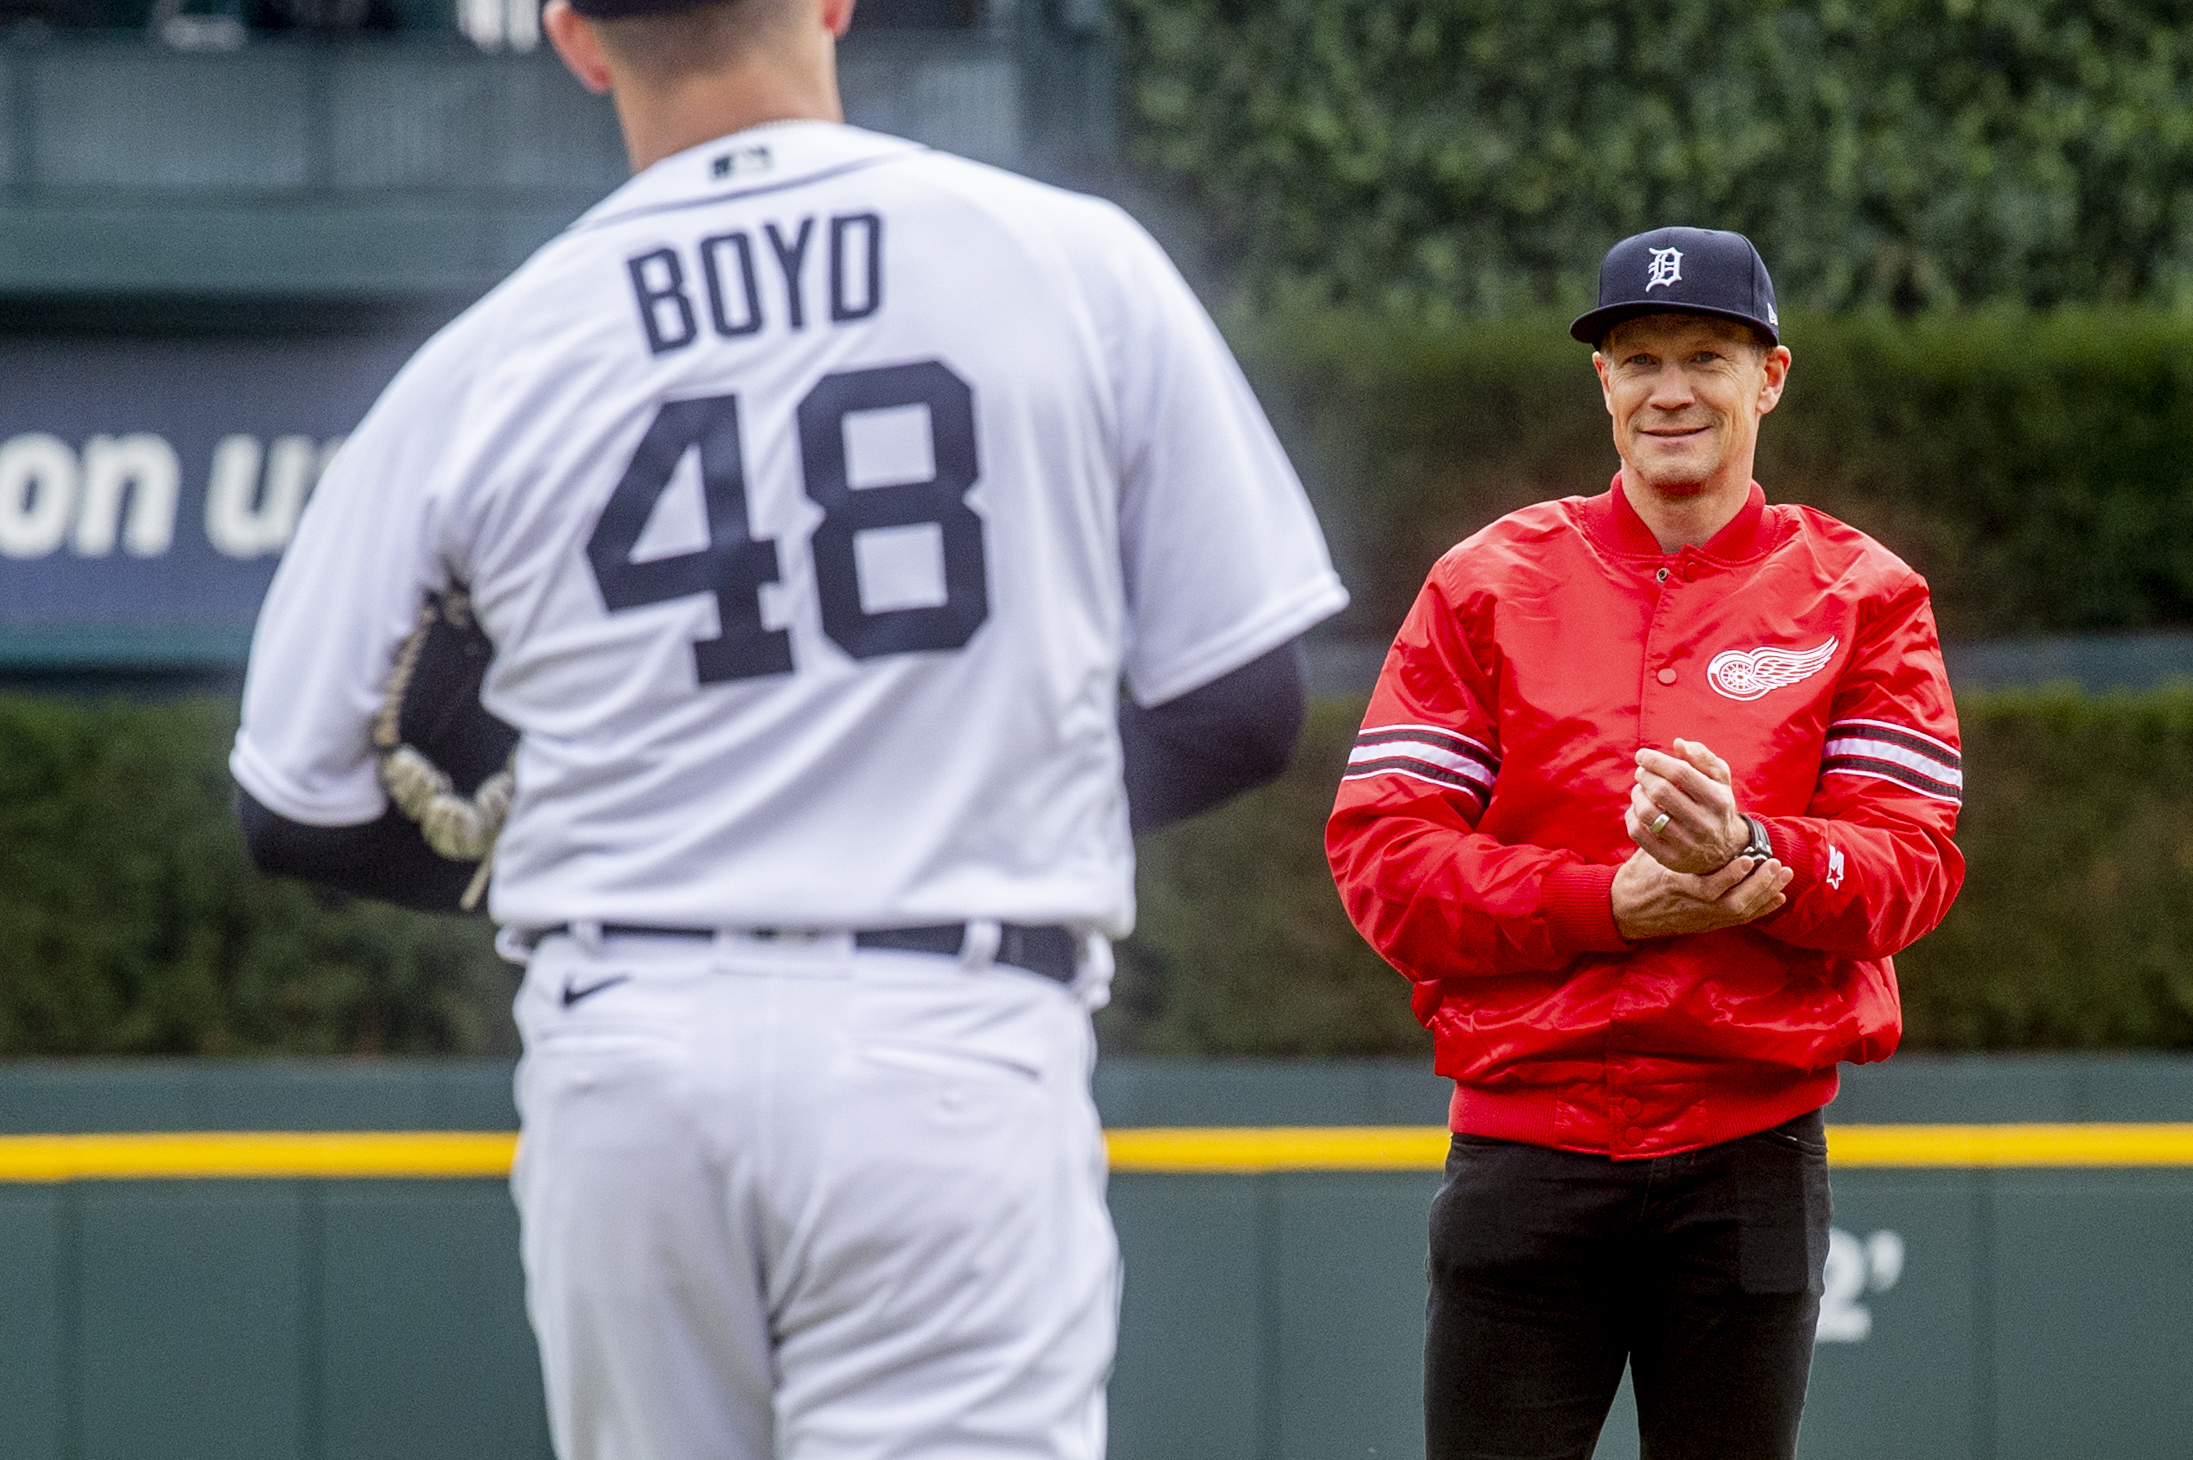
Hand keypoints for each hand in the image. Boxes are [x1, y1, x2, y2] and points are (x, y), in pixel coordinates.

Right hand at [1610, 846, 1791, 940]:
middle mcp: (1693, 906)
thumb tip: (1670, 797)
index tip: (1747, 861)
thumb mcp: (1647, 854)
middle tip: (1775, 864)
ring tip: (1783, 873)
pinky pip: (1740, 919)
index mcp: (1676, 887)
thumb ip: (1663, 833)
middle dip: (1757, 886)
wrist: (1627, 909)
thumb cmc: (1639, 876)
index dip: (1729, 877)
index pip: (1706, 887)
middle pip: (1732, 904)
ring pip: (1740, 911)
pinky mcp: (1709, 923)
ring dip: (1764, 892)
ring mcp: (1703, 917)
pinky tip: (1779, 896)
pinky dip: (1761, 908)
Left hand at [1626, 738, 1748, 874]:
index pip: (1679, 773)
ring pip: (1647, 813)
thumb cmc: (1716, 805)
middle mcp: (1704, 823)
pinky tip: (1638, 809)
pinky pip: (1638, 833)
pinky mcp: (1671, 859)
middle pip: (1660, 791)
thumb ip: (1702, 758)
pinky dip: (1632, 816)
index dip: (1655, 760)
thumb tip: (1679, 743)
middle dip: (1644, 776)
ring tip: (1640, 789)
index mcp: (1717, 800)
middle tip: (1641, 772)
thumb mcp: (1719, 780)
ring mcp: (1687, 844)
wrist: (1725, 851)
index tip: (1642, 755)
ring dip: (1637, 795)